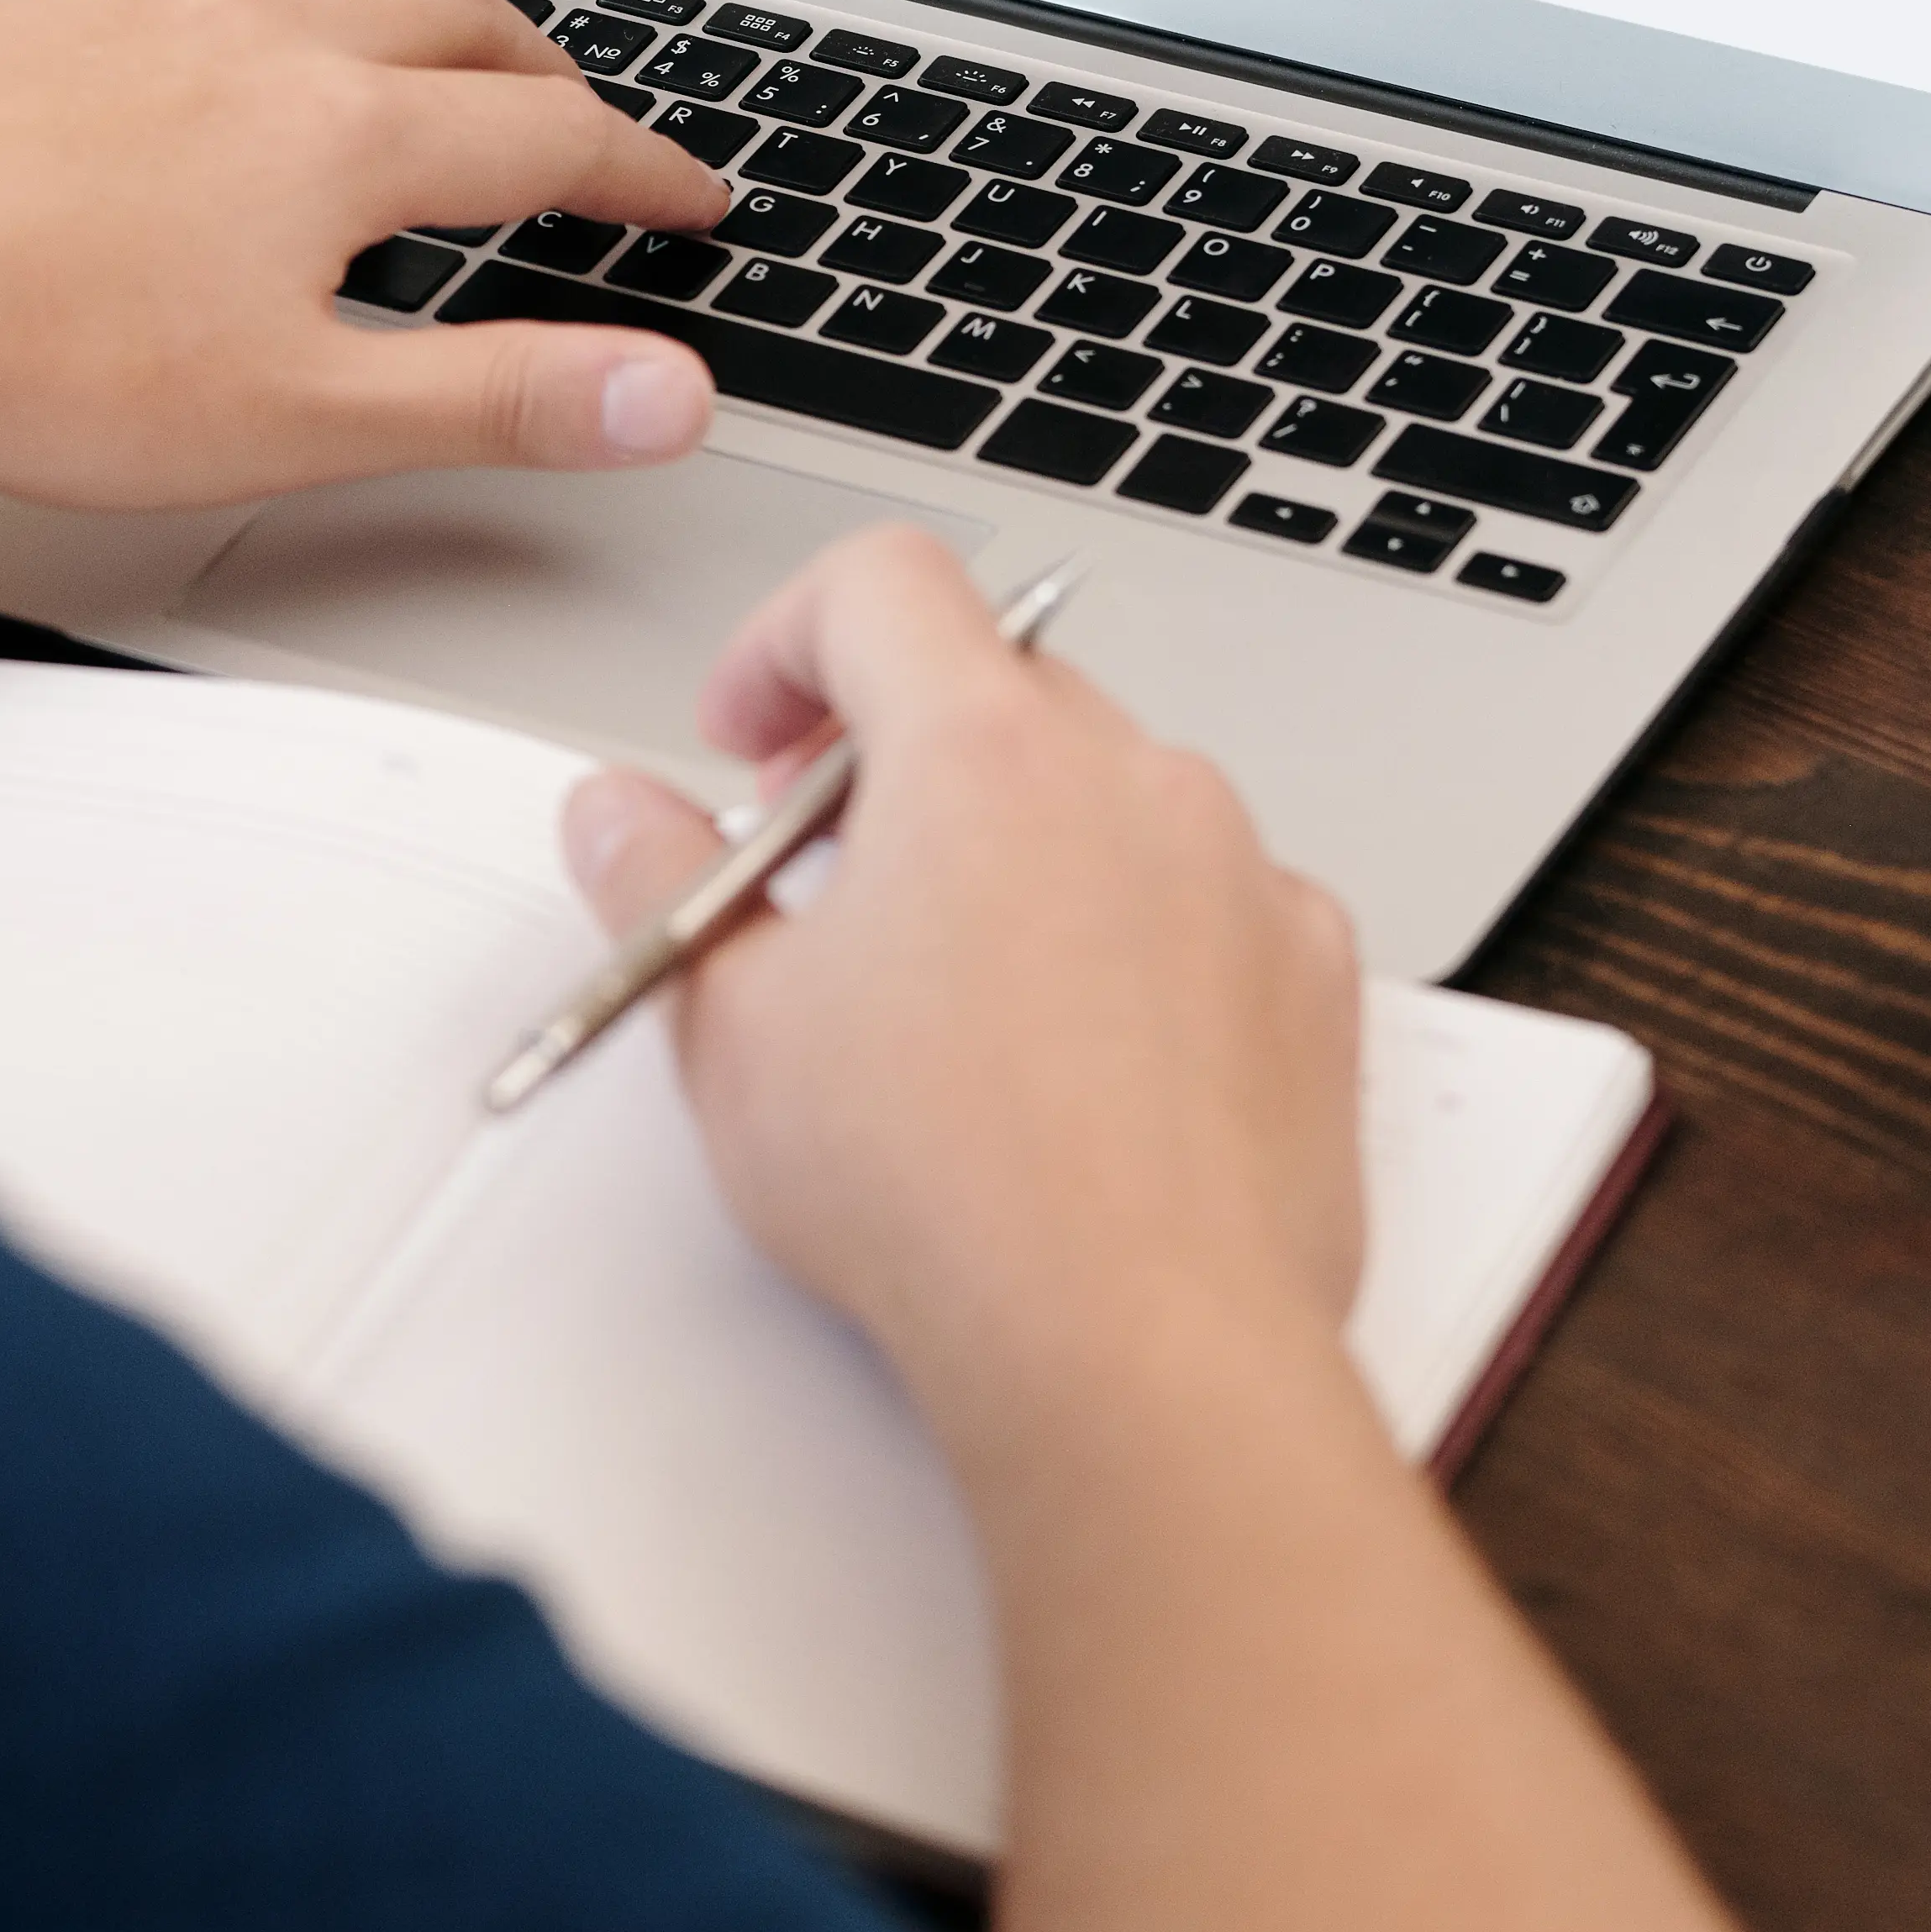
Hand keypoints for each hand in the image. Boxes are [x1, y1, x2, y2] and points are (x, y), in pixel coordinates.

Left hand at [0, 0, 730, 507]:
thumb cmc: (23, 359)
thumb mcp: (294, 418)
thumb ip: (494, 398)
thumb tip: (663, 392)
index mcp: (341, 132)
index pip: (550, 135)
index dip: (641, 172)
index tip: (689, 197)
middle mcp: (250, 19)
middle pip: (446, 4)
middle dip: (529, 55)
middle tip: (556, 108)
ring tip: (363, 25)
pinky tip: (138, 3)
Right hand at [559, 528, 1364, 1458]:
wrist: (1137, 1347)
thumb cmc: (951, 1197)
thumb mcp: (730, 1029)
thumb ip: (657, 883)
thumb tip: (619, 817)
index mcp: (982, 753)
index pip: (879, 584)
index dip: (787, 640)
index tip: (754, 735)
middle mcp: (1132, 781)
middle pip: (999, 686)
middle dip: (897, 756)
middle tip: (827, 876)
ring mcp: (1242, 873)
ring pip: (1111, 796)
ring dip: (1024, 847)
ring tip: (953, 993)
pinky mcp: (1312, 975)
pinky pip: (1212, 901)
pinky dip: (1139, 940)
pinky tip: (1075, 1056)